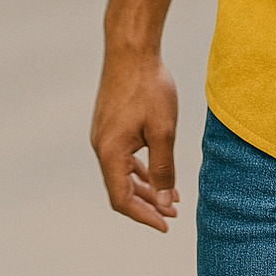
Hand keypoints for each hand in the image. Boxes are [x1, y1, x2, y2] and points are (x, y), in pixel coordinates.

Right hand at [91, 53, 179, 231]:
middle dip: (148, 204)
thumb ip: (164, 169)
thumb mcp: (163, 131)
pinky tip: (157, 172)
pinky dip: (141, 169)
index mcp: (110, 153)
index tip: (166, 225)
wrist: (131, 50)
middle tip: (173, 214)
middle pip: (122, 189)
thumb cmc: (149, 87)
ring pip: (123, 173)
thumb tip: (166, 203)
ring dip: (146, 187)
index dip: (144, 216)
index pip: (122, 199)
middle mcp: (101, 147)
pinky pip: (123, 157)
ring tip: (172, 197)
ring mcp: (104, 136)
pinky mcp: (110, 125)